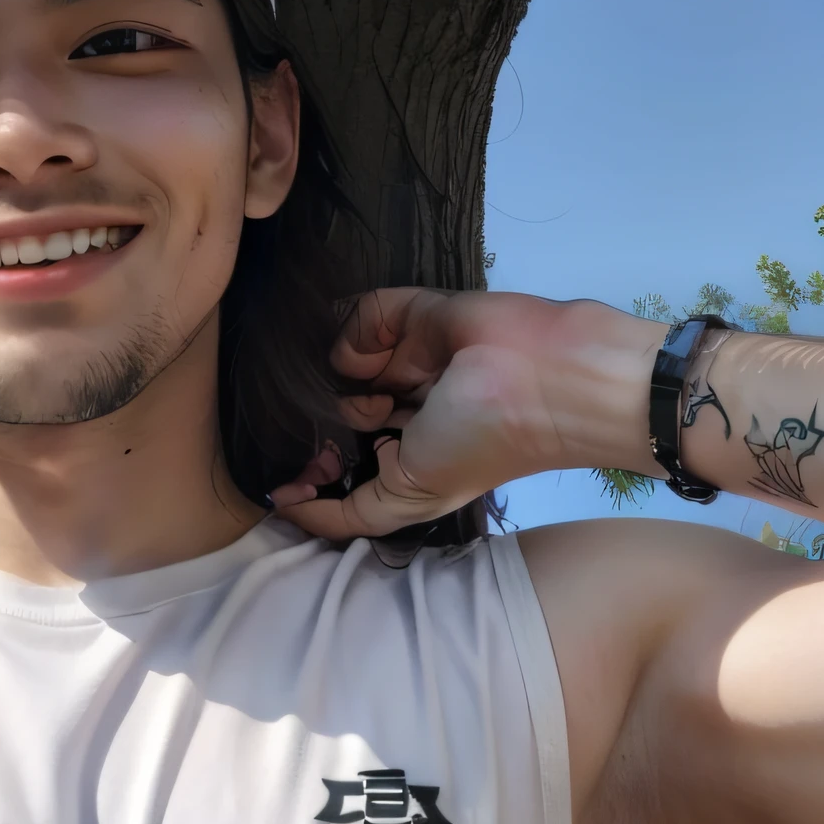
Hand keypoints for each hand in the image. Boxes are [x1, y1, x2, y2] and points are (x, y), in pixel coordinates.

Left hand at [267, 290, 633, 543]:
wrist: (540, 380)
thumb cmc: (480, 445)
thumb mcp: (408, 500)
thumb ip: (344, 513)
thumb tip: (284, 504)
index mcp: (406, 453)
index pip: (339, 458)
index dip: (312, 470)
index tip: (298, 478)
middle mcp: (401, 405)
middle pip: (328, 410)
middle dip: (319, 427)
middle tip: (328, 440)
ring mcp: (403, 357)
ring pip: (337, 365)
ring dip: (343, 383)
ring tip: (378, 397)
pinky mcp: (409, 311)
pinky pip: (359, 318)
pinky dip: (354, 338)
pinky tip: (379, 359)